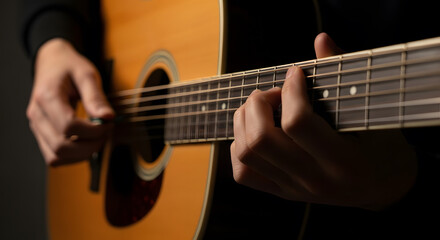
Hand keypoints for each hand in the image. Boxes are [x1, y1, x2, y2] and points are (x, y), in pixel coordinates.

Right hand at [26, 38, 113, 165]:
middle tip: (105, 133)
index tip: (108, 123)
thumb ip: (96, 97)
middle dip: (90, 145)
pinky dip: (72, 156)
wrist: (52, 62)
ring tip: (97, 139)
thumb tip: (107, 117)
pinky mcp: (41, 134)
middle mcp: (37, 115)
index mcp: (47, 97)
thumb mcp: (87, 74)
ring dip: (81, 154)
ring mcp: (37, 126)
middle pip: (61, 147)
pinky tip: (86, 143)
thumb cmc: (69, 67)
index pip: (68, 126)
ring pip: (56, 157)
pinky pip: (53, 157)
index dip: (93, 131)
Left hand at [230, 33, 416, 209]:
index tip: (296, 74)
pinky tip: (255, 132)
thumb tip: (320, 39)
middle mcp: (314, 179)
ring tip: (260, 108)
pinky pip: (243, 173)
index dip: (290, 91)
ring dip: (244, 121)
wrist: (383, 188)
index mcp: (342, 160)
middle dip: (258, 104)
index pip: (297, 123)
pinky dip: (239, 147)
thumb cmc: (382, 146)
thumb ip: (343, 74)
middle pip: (261, 139)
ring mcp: (294, 189)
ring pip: (246, 153)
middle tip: (273, 92)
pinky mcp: (281, 192)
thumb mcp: (371, 112)